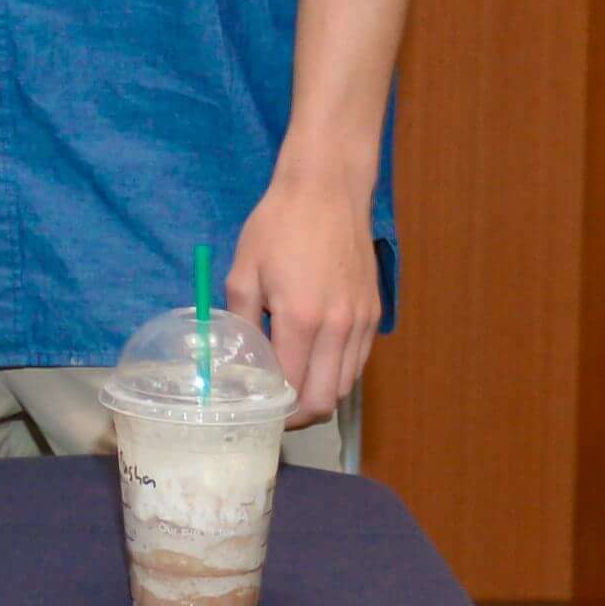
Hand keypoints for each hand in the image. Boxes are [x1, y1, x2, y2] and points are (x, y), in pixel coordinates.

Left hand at [220, 176, 382, 424]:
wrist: (328, 190)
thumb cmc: (278, 226)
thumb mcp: (243, 274)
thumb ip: (238, 324)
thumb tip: (229, 363)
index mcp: (301, 320)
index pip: (294, 391)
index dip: (274, 412)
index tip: (256, 413)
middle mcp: (339, 328)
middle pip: (326, 400)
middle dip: (299, 415)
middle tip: (274, 411)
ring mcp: (363, 322)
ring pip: (346, 385)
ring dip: (320, 395)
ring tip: (293, 389)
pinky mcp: (374, 313)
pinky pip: (359, 361)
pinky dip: (338, 373)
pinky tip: (314, 362)